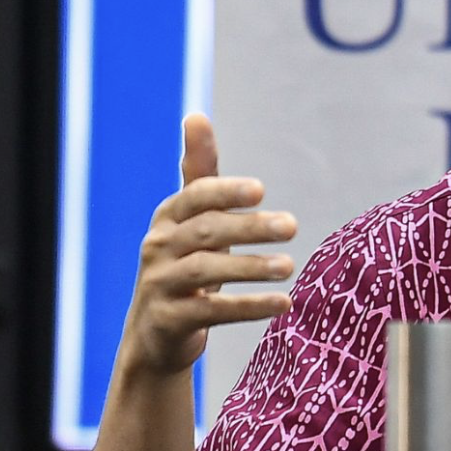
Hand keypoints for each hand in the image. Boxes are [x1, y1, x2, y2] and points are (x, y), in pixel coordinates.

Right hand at [119, 114, 295, 376]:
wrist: (156, 334)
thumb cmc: (185, 264)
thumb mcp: (193, 219)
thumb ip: (201, 173)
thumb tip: (196, 115)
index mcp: (168, 218)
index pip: (195, 196)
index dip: (225, 191)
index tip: (261, 189)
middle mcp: (158, 247)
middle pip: (206, 231)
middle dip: (250, 227)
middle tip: (293, 225)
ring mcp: (160, 285)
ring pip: (206, 270)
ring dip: (250, 267)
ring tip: (290, 267)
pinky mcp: (169, 320)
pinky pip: (211, 312)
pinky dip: (248, 307)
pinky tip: (283, 304)